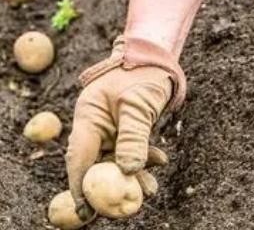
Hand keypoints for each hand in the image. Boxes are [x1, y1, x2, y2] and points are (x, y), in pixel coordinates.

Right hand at [66, 36, 185, 219]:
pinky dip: (144, 158)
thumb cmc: (144, 74)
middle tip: (128, 203)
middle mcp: (96, 124)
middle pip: (97, 162)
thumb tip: (129, 170)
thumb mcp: (138, 105)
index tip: (88, 209)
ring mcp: (111, 127)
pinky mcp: (127, 128)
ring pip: (117, 159)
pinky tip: (160, 161)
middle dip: (113, 184)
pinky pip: (131, 150)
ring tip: (152, 188)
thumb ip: (133, 137)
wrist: (158, 57)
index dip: (81, 185)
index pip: (79, 157)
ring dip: (133, 174)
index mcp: (88, 116)